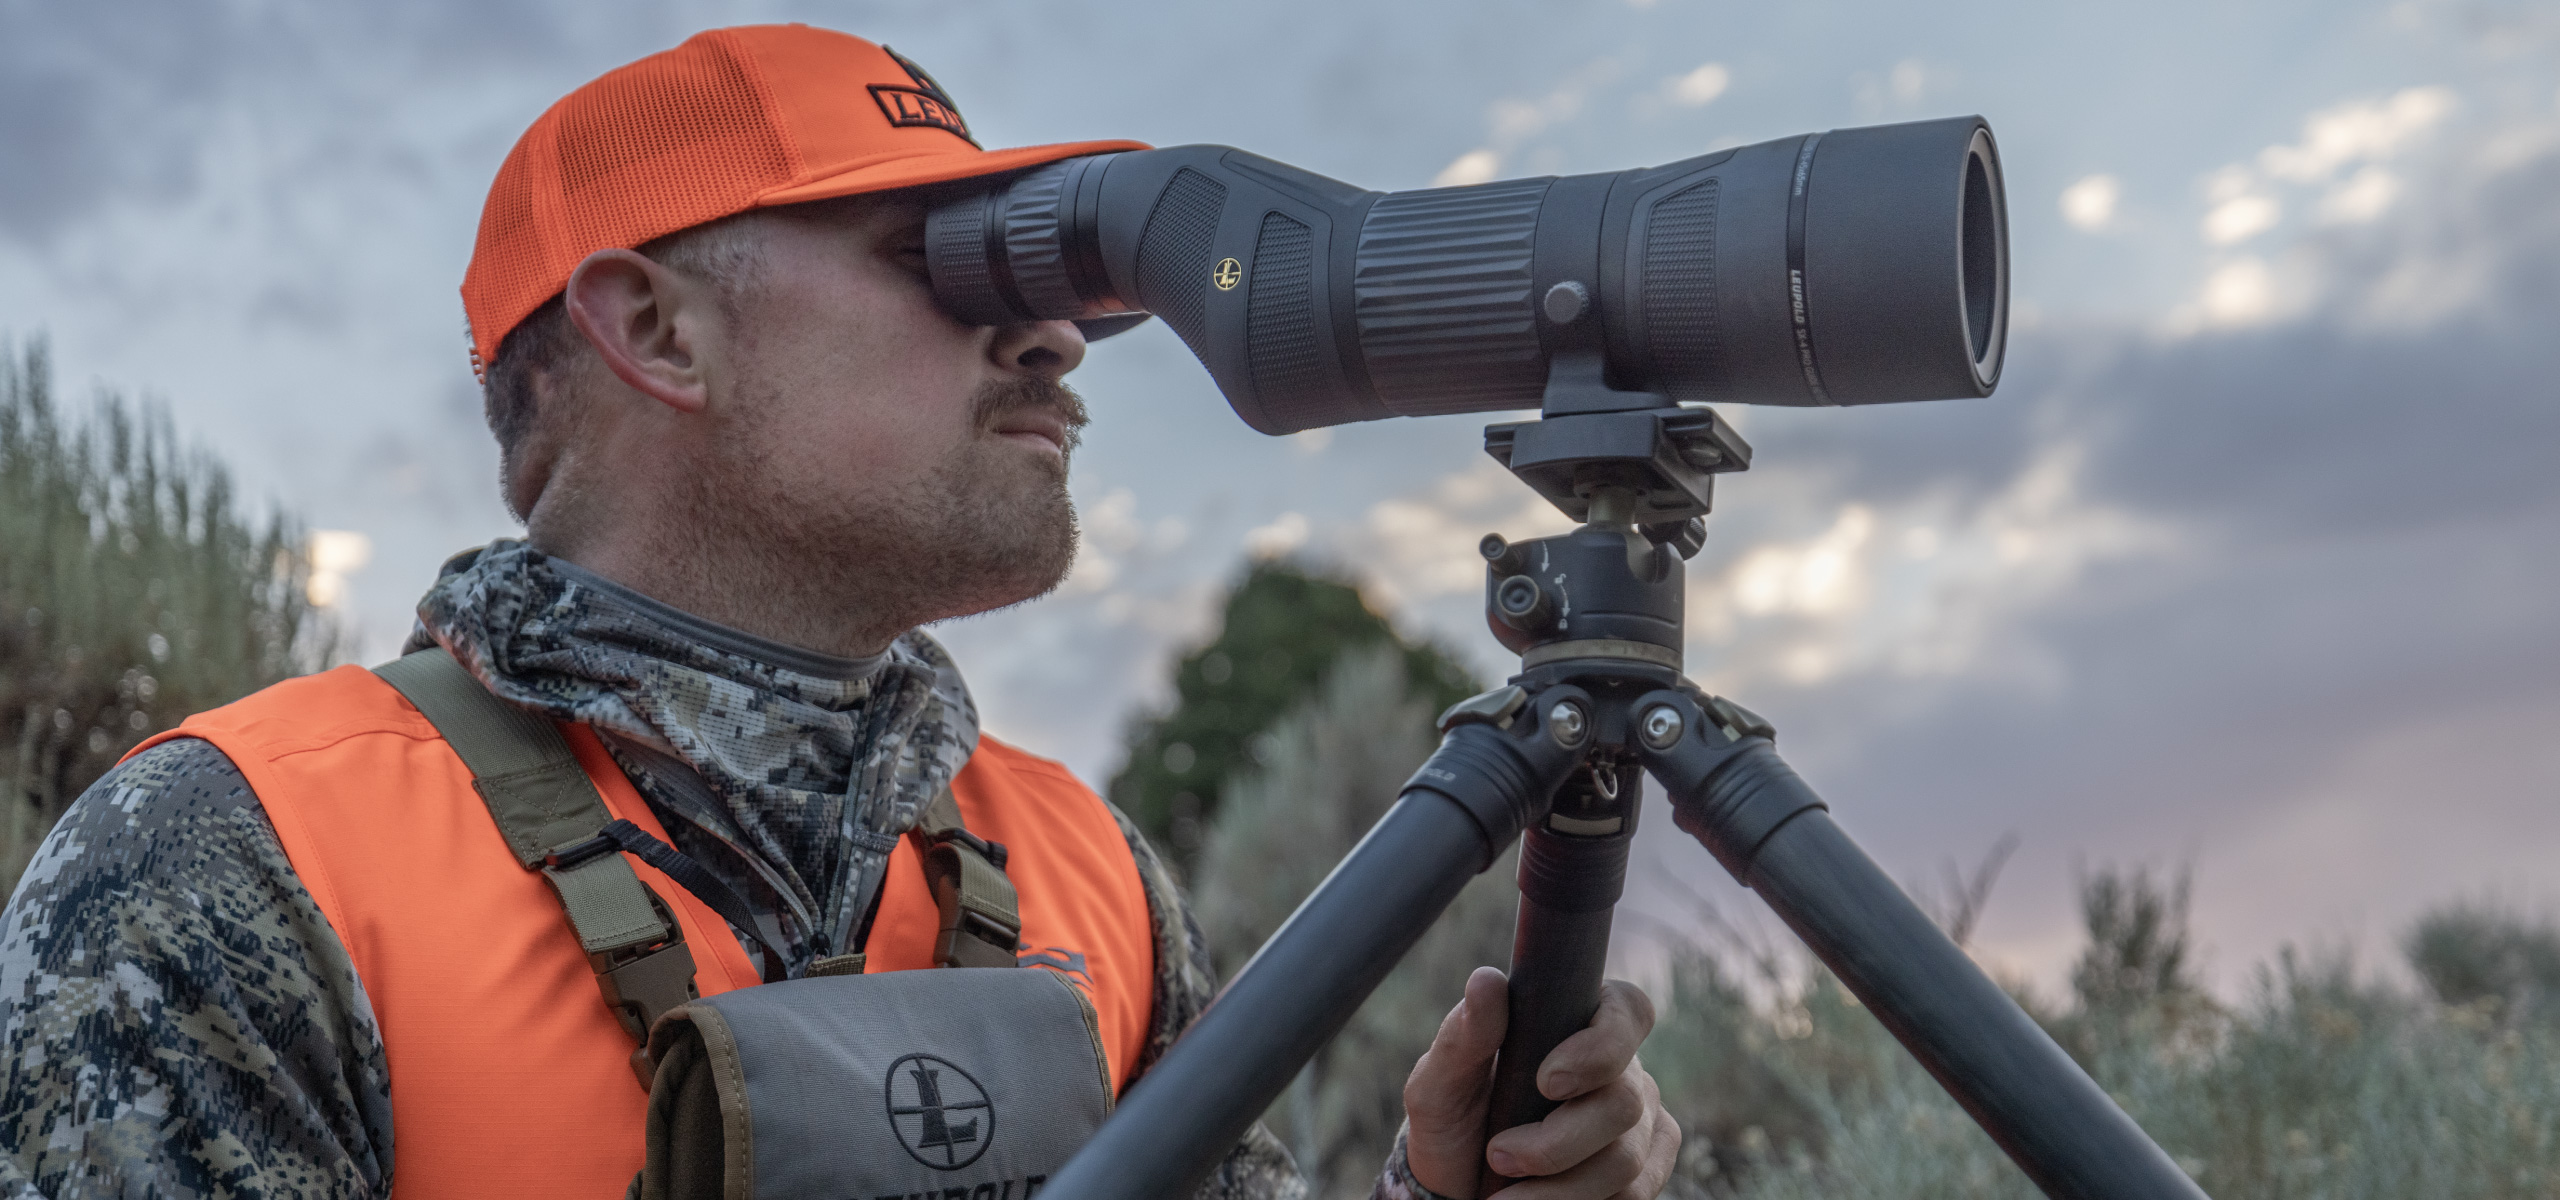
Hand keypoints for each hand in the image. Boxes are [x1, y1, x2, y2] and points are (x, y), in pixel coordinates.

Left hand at [1401, 966, 1679, 1197]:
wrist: (1457, 1184)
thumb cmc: (1452, 1119)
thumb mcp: (1441, 1079)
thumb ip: (1465, 1033)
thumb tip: (1487, 980)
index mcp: (1580, 1024)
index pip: (1628, 1011)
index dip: (1602, 1046)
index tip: (1547, 1081)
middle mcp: (1624, 1070)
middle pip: (1624, 1102)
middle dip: (1556, 1142)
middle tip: (1498, 1154)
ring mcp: (1641, 1123)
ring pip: (1625, 1160)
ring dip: (1558, 1188)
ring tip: (1504, 1197)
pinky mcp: (1644, 1172)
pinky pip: (1636, 1195)